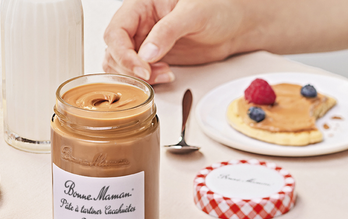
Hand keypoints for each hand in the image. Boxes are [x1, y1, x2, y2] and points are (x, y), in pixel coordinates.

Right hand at [102, 0, 247, 83]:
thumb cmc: (217, 9)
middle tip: (153, 75)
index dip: (124, 54)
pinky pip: (137, 73)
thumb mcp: (193, 14)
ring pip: (121, 65)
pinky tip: (165, 77)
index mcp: (141, 6)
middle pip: (114, 52)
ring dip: (137, 77)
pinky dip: (146, 81)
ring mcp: (144, 43)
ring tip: (164, 75)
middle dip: (131, 69)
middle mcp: (138, 24)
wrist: (232, 26)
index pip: (116, 32)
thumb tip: (146, 53)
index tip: (142, 69)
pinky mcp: (153, 59)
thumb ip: (168, 32)